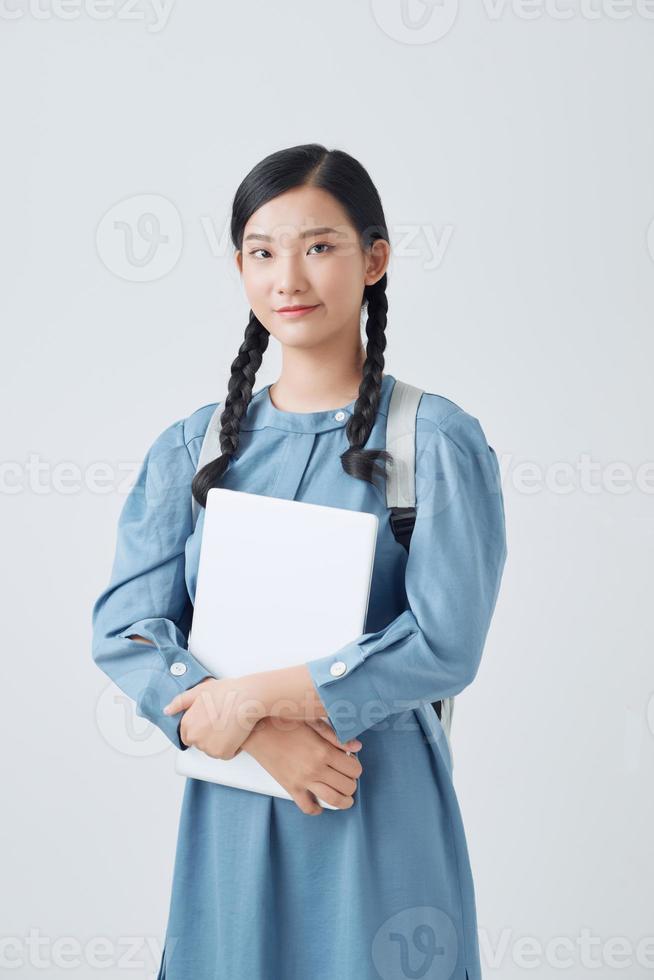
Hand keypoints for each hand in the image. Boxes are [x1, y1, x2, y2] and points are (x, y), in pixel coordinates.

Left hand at [163, 677, 263, 759]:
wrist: (247, 699)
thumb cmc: (227, 692)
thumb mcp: (200, 690)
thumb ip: (181, 701)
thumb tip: (167, 711)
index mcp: (187, 723)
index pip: (187, 735)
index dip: (199, 728)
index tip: (209, 723)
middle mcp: (195, 737)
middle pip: (200, 743)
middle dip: (209, 735)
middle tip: (222, 722)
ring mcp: (208, 746)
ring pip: (212, 749)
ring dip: (220, 742)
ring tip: (230, 725)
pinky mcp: (222, 753)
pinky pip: (225, 754)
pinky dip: (231, 747)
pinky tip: (236, 733)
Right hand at [242, 715, 363, 814]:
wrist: (257, 730)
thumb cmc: (284, 721)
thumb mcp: (313, 722)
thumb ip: (336, 735)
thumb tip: (357, 746)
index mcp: (324, 751)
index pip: (353, 768)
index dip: (356, 767)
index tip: (352, 764)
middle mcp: (315, 768)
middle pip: (347, 786)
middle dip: (352, 784)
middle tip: (350, 779)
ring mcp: (303, 780)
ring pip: (332, 800)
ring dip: (343, 802)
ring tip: (346, 799)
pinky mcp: (290, 787)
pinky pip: (307, 807)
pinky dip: (317, 809)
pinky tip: (320, 804)